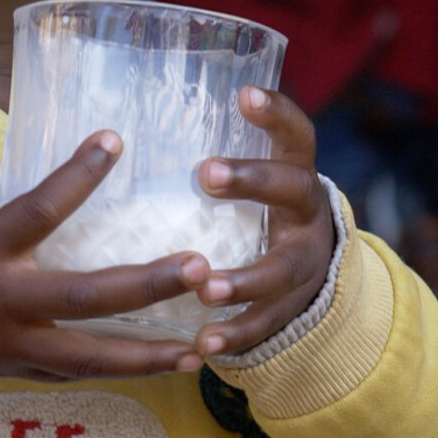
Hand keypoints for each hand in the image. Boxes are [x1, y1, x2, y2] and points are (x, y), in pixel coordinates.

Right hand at [0, 131, 210, 382]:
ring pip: (91, 357)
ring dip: (150, 354)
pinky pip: (76, 372)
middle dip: (147, 284)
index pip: (40, 210)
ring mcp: (13, 344)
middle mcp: (5, 302)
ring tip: (201, 348)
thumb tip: (30, 187)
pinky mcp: (16, 368)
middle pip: (86, 297)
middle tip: (200, 268)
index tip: (115, 141)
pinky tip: (163, 364)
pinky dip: (119, 370)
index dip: (79, 175)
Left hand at [191, 87, 335, 356]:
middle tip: (208, 174)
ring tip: (207, 289)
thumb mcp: (254, 181)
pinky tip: (205, 343)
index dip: (276, 113)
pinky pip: (267, 324)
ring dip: (245, 280)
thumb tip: (123, 126)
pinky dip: (237, 334)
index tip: (243, 94)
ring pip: (283, 270)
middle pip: (293, 191)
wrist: (314, 272)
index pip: (296, 134)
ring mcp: (305, 263)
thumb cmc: (258, 212)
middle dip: (254, 182)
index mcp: (294, 173)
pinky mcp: (292, 308)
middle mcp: (306, 214)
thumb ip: (216, 159)